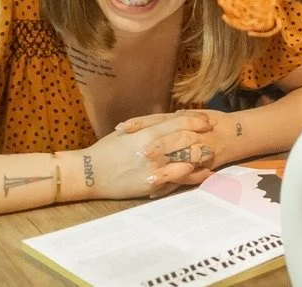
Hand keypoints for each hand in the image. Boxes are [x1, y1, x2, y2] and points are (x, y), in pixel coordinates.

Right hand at [79, 112, 214, 199]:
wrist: (88, 173)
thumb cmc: (105, 151)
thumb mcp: (127, 132)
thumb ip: (147, 125)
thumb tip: (165, 119)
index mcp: (148, 131)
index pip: (180, 122)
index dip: (197, 120)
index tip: (207, 121)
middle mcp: (154, 146)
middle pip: (188, 139)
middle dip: (203, 138)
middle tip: (213, 138)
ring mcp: (155, 165)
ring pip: (187, 158)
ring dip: (201, 157)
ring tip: (210, 156)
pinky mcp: (152, 182)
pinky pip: (179, 178)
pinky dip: (192, 175)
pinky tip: (202, 174)